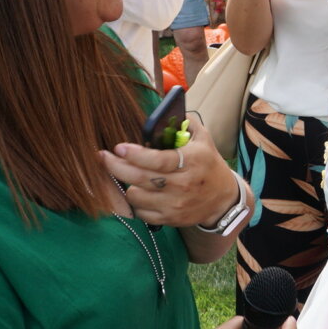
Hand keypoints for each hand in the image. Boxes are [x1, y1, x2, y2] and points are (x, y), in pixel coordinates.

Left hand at [99, 113, 242, 228]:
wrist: (223, 199)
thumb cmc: (208, 165)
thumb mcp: (204, 140)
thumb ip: (186, 123)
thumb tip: (167, 109)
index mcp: (191, 162)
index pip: (158, 160)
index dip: (135, 155)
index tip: (118, 147)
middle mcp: (183, 185)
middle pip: (140, 178)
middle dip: (115, 167)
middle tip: (103, 157)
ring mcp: (175, 204)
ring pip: (136, 196)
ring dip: (126, 185)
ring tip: (126, 175)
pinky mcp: (170, 218)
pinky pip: (141, 213)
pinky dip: (135, 202)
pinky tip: (136, 191)